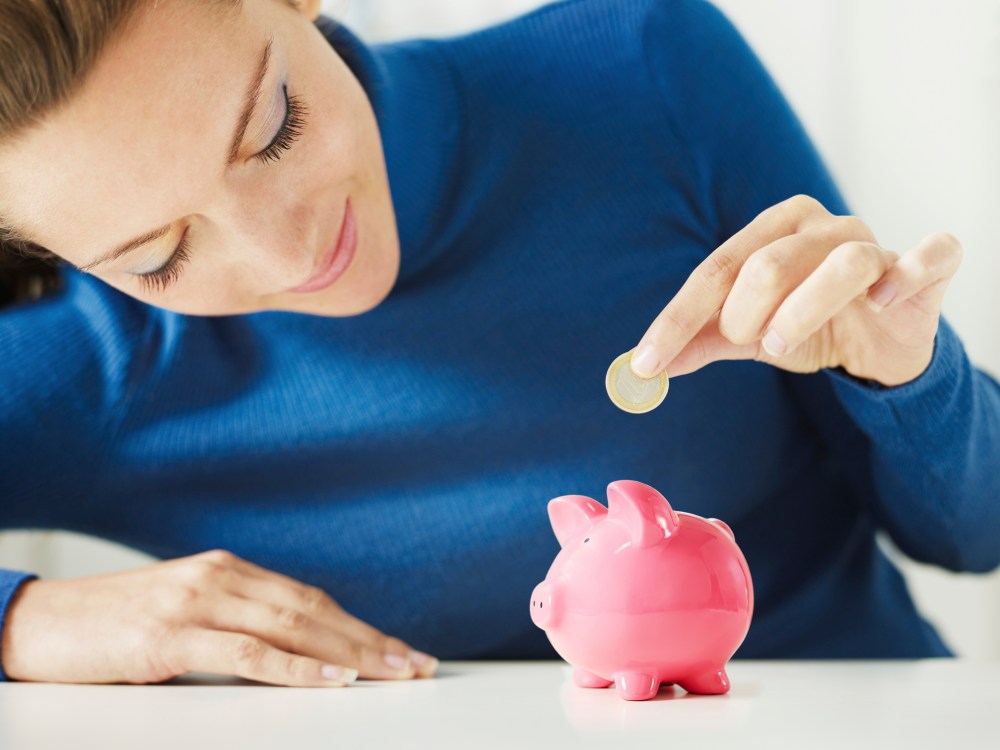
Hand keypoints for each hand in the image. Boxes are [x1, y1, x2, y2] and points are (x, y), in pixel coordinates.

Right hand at [0, 549, 437, 685]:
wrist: (38, 622)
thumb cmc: (112, 625)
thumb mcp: (185, 615)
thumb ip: (236, 622)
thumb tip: (294, 652)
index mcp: (228, 571)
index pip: (311, 600)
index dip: (359, 627)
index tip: (398, 650)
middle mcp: (221, 577)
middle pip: (314, 611)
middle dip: (371, 640)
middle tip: (415, 664)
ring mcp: (197, 601)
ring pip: (293, 627)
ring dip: (350, 654)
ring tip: (392, 673)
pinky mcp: (171, 633)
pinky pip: (248, 652)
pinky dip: (296, 668)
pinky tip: (331, 681)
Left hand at [629, 195, 962, 386]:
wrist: (879, 341)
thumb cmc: (810, 325)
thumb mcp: (749, 335)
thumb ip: (703, 342)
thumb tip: (646, 368)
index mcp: (772, 230)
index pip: (714, 271)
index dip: (677, 320)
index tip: (648, 363)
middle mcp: (821, 227)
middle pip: (768, 263)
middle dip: (744, 315)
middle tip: (748, 343)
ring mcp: (875, 243)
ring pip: (841, 264)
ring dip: (804, 310)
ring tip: (783, 344)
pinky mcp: (927, 266)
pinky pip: (928, 257)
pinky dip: (907, 274)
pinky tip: (883, 299)